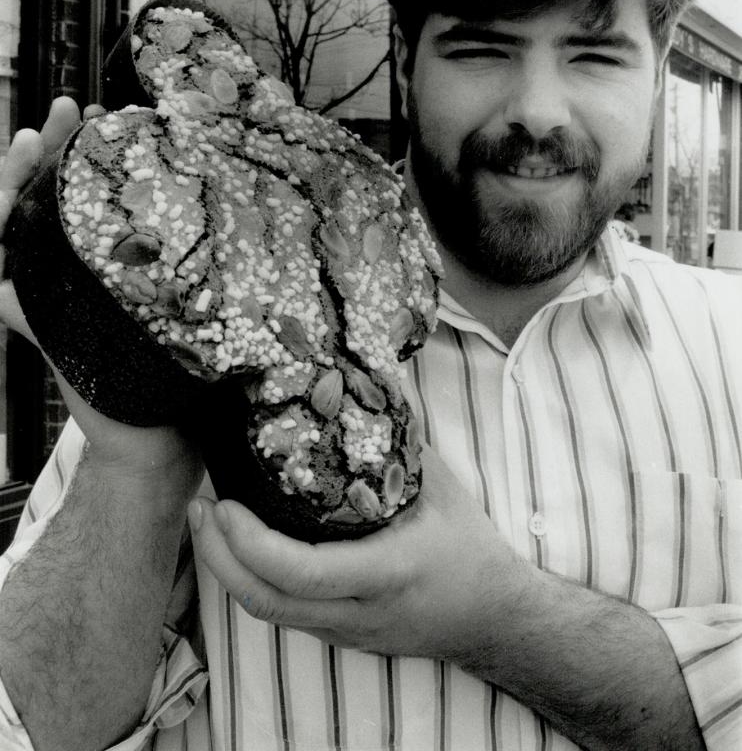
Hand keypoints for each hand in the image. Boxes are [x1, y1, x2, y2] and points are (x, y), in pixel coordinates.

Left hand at [0, 97, 201, 488]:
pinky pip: (106, 235)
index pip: (3, 219)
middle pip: (37, 204)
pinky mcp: (115, 291)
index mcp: (25, 291)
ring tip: (100, 125)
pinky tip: (135, 176)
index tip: (38, 138)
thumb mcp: (65, 342)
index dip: (14, 174)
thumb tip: (1, 277)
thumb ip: (28, 304)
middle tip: (72, 110)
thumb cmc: (114, 401)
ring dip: (81, 169)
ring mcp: (83, 285)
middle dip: (50, 154)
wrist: (158, 442)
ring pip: (72, 214)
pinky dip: (115, 202)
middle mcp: (50, 282)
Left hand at [189, 446, 526, 657]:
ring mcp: (345, 631)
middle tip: (200, 505)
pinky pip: (282, 614)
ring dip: (227, 570)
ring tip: (207, 520)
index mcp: (387, 572)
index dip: (250, 543)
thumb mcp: (441, 486)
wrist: (493, 619)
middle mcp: (359, 611)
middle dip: (218, 557)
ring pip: (268, 614)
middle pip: (266, 603)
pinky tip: (239, 546)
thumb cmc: (468, 546)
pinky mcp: (337, 636)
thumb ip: (399, 440)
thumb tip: (363, 382)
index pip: (302, 571)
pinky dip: (250, 580)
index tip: (224, 503)